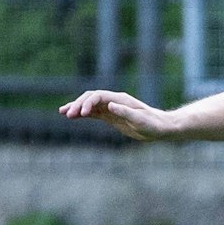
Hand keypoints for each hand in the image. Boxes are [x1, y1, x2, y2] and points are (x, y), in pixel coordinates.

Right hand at [58, 90, 175, 139]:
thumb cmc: (153, 124)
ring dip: (77, 108)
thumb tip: (110, 105)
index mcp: (120, 99)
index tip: (80, 114)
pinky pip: (94, 113)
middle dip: (78, 104)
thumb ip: (125, 112)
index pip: (98, 96)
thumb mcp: (140, 120)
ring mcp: (112, 108)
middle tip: (67, 114)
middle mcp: (114, 101)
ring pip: (90, 105)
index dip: (87, 103)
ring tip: (63, 112)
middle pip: (91, 98)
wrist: (161, 128)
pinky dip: (83, 114)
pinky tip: (73, 117)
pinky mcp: (111, 116)